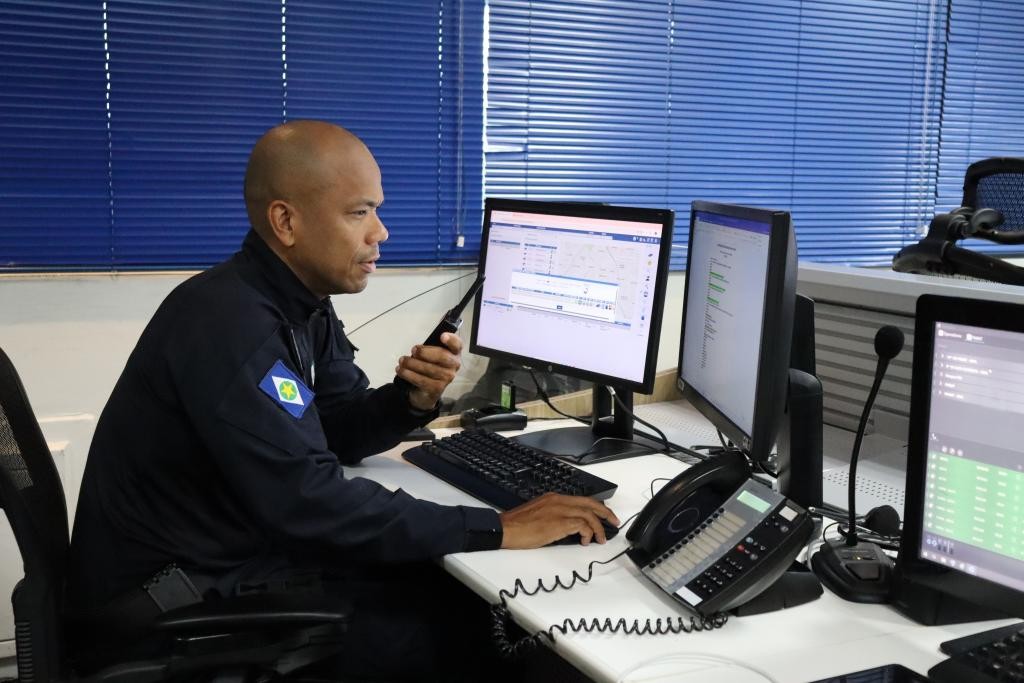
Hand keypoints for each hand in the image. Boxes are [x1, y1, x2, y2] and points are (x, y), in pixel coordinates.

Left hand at [396, 332, 462, 410]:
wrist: (425, 390)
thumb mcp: (430, 352)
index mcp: (454, 353)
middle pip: (442, 356)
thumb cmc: (429, 365)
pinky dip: (408, 374)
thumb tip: (442, 318)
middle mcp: (454, 365)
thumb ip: (434, 339)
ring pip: (429, 369)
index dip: (451, 340)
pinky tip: (401, 370)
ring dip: (412, 364)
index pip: (457, 344)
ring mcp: (447, 378)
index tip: (442, 336)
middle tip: (413, 350)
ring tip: (402, 361)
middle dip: (425, 352)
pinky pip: (421, 380)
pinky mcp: (437, 389)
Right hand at [498, 493, 619, 547]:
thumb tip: (569, 528)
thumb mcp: (538, 515)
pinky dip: (588, 533)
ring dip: (598, 528)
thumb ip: (554, 516)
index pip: (581, 499)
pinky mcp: (559, 523)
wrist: (505, 529)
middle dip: (605, 513)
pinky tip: (585, 541)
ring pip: (588, 514)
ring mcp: (559, 510)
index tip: (604, 516)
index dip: (596, 507)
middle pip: (590, 503)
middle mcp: (558, 500)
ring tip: (600, 539)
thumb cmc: (517, 525)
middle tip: (614, 523)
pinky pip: (582, 525)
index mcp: (553, 497)